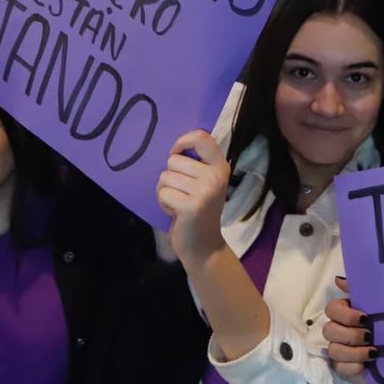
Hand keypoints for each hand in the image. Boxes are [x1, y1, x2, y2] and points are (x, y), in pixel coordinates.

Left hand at [155, 131, 230, 267]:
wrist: (204, 246)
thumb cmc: (198, 210)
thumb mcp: (204, 183)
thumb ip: (194, 164)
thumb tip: (171, 148)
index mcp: (220, 166)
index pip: (201, 137)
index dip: (182, 142)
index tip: (176, 154)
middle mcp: (216, 176)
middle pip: (173, 160)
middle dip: (169, 177)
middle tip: (181, 194)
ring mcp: (206, 191)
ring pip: (165, 177)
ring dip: (165, 192)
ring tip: (178, 204)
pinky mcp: (192, 206)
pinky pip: (163, 193)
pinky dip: (164, 204)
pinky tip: (176, 213)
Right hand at [323, 277, 372, 382]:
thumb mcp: (379, 304)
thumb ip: (362, 290)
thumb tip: (338, 279)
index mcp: (345, 312)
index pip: (331, 309)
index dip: (345, 315)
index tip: (365, 318)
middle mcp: (338, 330)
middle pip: (328, 330)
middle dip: (350, 335)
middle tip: (369, 336)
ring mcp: (339, 349)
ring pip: (333, 350)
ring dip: (353, 352)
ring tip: (373, 353)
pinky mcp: (343, 367)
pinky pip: (339, 368)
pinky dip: (353, 367)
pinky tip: (366, 366)